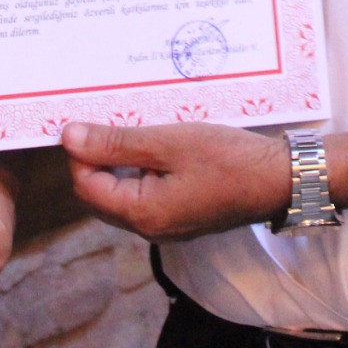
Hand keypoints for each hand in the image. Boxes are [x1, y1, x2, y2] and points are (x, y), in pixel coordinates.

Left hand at [63, 121, 292, 241]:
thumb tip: (68, 138)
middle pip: (100, 194)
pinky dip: (139, 169)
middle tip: (103, 118)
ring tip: (127, 125)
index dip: (78, 153)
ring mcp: (167, 225)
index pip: (86, 186)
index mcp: (142, 214)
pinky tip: (150, 142)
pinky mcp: (181, 216)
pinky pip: (146, 194)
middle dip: (95, 158)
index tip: (84, 119)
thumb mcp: (168, 142)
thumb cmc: (227, 159)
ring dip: (117, 161)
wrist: (280, 179)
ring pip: (122, 194)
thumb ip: (116, 143)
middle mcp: (150, 228)